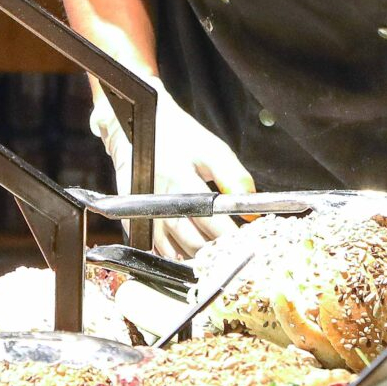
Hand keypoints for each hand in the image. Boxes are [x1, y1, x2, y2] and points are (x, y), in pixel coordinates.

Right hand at [90, 84, 254, 259]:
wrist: (135, 128)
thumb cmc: (177, 137)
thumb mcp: (211, 149)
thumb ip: (234, 178)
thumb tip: (251, 211)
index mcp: (181, 183)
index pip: (213, 223)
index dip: (232, 237)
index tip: (248, 242)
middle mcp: (160, 204)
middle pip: (195, 244)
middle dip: (218, 251)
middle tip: (235, 250)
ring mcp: (146, 216)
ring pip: (177, 253)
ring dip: (199, 258)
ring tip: (217, 252)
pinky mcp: (136, 222)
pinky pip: (159, 251)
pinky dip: (177, 256)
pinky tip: (191, 252)